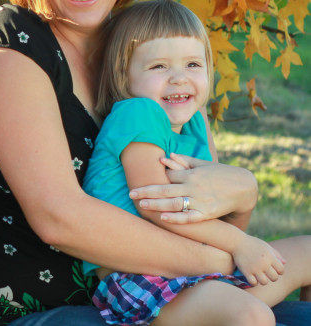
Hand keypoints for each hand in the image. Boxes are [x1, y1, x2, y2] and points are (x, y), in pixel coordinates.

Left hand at [129, 153, 257, 223]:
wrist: (243, 187)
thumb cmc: (220, 174)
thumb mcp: (203, 164)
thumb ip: (183, 160)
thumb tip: (165, 155)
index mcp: (191, 173)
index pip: (168, 175)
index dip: (154, 178)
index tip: (139, 180)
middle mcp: (193, 186)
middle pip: (165, 189)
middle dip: (147, 191)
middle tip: (131, 194)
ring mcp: (200, 200)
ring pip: (173, 203)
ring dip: (156, 205)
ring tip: (141, 205)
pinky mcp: (207, 213)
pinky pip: (189, 217)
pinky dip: (176, 218)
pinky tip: (163, 218)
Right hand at [233, 234, 285, 286]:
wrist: (237, 241)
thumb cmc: (253, 243)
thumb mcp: (266, 246)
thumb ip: (276, 254)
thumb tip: (285, 263)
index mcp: (270, 256)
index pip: (281, 270)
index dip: (279, 271)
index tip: (273, 268)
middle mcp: (264, 263)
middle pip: (274, 278)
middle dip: (272, 276)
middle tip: (266, 273)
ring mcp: (255, 268)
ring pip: (264, 282)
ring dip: (262, 280)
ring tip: (259, 275)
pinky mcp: (246, 271)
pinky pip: (254, 283)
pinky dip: (254, 281)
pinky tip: (252, 276)